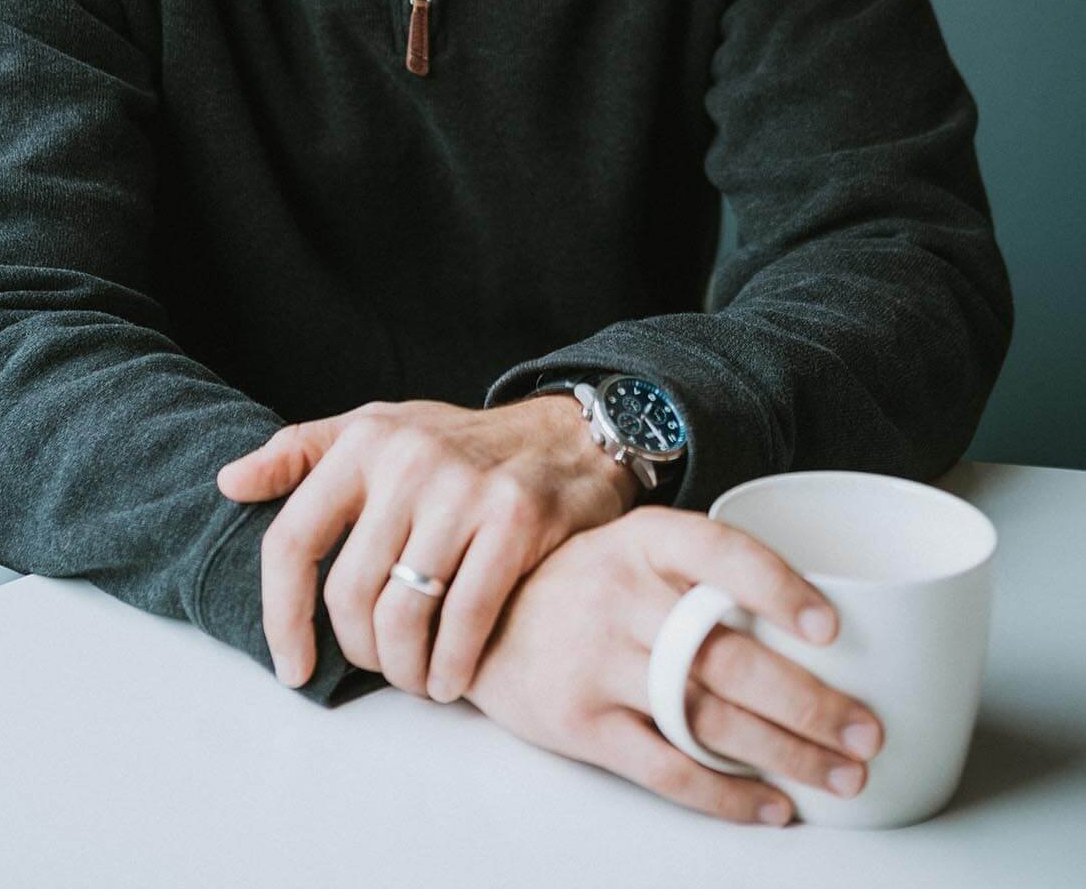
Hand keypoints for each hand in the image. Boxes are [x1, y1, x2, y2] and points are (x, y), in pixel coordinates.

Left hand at [215, 396, 636, 698]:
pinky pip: (464, 619)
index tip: (292, 666)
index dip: (280, 616)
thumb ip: (301, 452)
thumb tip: (229, 482)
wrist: (568, 435)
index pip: (291, 540)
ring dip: (405, 669)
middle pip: (349, 593)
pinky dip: (452, 666)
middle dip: (359, 651)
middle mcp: (408, 460)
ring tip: (417, 678)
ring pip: (403, 613)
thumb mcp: (378, 428)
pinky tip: (452, 678)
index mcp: (363, 441)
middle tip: (381, 666)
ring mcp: (463, 490)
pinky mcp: (515, 521)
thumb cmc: (458, 446)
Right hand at [462, 506, 884, 826]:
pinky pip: (666, 767)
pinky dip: (727, 793)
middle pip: (726, 654)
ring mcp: (597, 661)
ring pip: (706, 715)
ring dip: (786, 753)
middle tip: (866, 730)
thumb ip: (702, 573)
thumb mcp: (631, 549)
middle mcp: (620, 595)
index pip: (720, 553)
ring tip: (842, 773)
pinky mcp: (581, 723)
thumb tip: (815, 621)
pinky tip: (773, 804)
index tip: (832, 629)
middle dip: (808, 701)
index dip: (778, 588)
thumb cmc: (579, 583)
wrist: (478, 619)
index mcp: (643, 540)